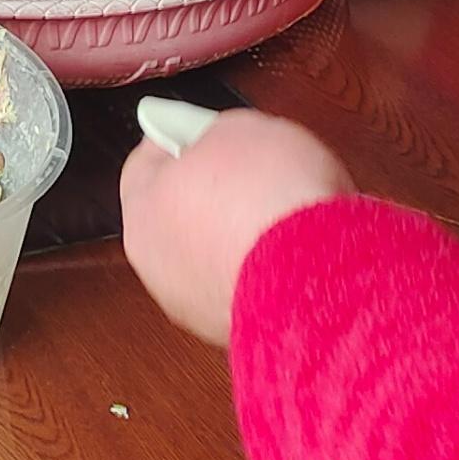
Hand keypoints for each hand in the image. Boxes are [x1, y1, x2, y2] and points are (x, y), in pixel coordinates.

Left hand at [120, 109, 348, 344]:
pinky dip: (263, 273)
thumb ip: (216, 135)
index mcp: (143, 207)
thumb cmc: (270, 200)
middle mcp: (157, 265)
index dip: (180, 143)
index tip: (201, 133)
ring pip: (212, 257)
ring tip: (279, 218)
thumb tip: (219, 141)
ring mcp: (195, 305)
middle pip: (179, 214)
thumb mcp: (242, 128)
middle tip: (249, 174)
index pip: (147, 165)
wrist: (315, 275)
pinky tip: (293, 253)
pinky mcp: (235, 331)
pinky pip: (245, 287)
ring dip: (238, 238)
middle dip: (211, 194)